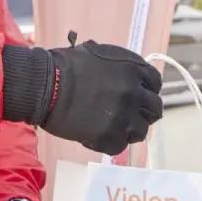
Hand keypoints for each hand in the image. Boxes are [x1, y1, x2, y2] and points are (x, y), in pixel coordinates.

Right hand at [42, 39, 163, 154]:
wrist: (46, 85)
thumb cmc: (64, 66)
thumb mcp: (97, 54)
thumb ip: (117, 66)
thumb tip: (122, 75)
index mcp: (133, 68)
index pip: (155, 83)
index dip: (146, 90)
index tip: (138, 95)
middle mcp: (135, 92)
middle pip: (154, 108)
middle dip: (143, 112)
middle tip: (128, 115)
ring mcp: (125, 116)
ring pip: (141, 130)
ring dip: (129, 129)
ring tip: (112, 128)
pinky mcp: (112, 136)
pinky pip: (120, 145)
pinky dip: (110, 142)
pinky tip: (96, 135)